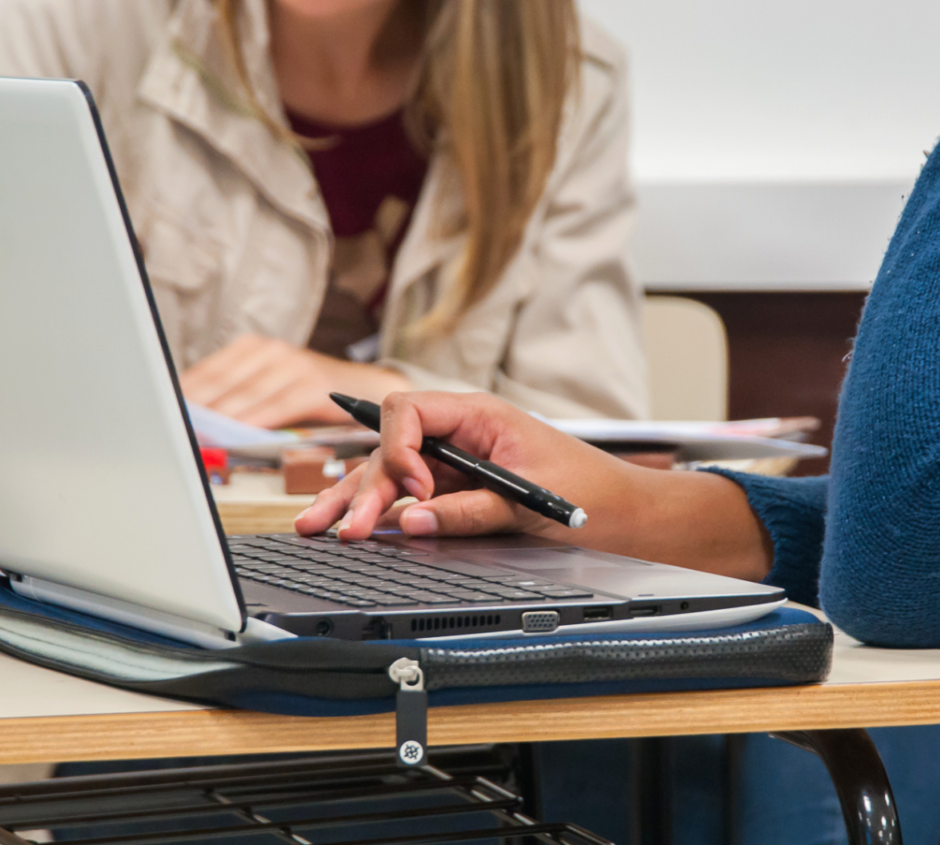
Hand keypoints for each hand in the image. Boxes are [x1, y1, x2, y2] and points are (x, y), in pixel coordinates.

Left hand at [180, 333, 409, 427]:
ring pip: (246, 395)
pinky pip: (276, 405)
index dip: (184, 397)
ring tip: (197, 438)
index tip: (163, 418)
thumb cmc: (311, 395)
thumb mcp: (272, 389)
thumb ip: (238, 401)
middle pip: (222, 383)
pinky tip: (237, 436)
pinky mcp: (313, 384)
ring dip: (220, 420)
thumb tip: (196, 425)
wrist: (368, 387)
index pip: (207, 373)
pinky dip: (254, 422)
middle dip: (196, 411)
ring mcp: (293, 364)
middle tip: (173, 433)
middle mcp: (271, 351)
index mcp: (253, 348)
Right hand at [295, 391, 636, 539]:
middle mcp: (459, 434)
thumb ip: (469, 510)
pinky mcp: (456, 492)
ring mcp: (454, 464)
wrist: (625, 513)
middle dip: (362, 487)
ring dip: (355, 501)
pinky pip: (408, 498)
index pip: (410, 412)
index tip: (414, 491)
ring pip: (390, 475)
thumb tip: (415, 521)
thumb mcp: (529, 502)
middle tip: (339, 528)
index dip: (400, 450)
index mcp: (478, 415)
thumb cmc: (589, 491)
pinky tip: (350, 527)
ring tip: (315, 526)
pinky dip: (380, 513)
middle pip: (391, 449)